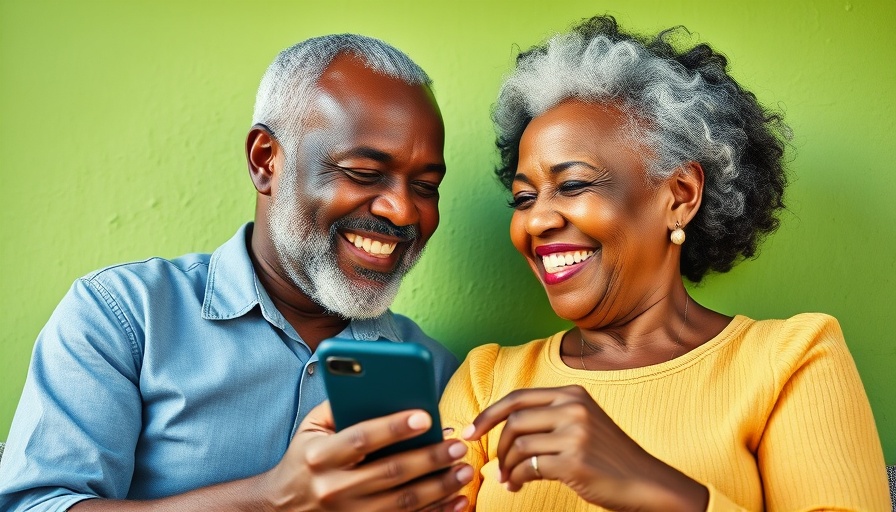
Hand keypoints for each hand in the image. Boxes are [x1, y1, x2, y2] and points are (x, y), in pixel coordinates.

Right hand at [261, 401, 471, 510]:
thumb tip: (378, 385)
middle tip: (457, 446)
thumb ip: (339, 405)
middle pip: (390, 473)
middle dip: (429, 458)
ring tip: (465, 470)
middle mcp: (333, 488)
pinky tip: (458, 501)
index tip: (426, 417)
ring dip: (439, 487)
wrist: (282, 508)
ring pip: (403, 503)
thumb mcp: (310, 428)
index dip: (394, 427)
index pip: (361, 439)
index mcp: (320, 456)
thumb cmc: (304, 458)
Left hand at [462, 386, 706, 511]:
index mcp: (572, 394)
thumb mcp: (582, 423)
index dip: (488, 414)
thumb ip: (548, 418)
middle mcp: (573, 408)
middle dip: (497, 446)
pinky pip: (528, 468)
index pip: (517, 397)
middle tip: (496, 466)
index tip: (469, 431)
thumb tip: (502, 429)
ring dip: (506, 466)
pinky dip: (516, 478)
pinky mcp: (574, 461)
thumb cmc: (608, 458)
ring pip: (518, 445)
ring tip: (509, 480)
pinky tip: (518, 486)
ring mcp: (575, 433)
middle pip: (514, 421)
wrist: (646, 482)